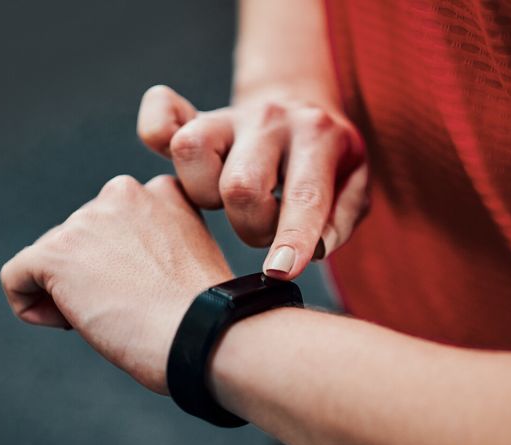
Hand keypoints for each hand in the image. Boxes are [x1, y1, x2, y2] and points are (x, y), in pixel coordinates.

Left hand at [0, 175, 233, 393]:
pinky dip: (31, 305)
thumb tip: (117, 264)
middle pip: (79, 238)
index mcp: (161, 191)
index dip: (122, 261)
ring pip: (49, 258)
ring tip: (110, 318)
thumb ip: (155, 241)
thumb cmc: (207, 315)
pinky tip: (70, 323)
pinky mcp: (56, 253)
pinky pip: (16, 276)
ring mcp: (86, 221)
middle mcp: (121, 193)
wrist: (205, 335)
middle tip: (128, 309)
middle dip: (91, 275)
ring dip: (66, 293)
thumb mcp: (190, 256)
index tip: (147, 289)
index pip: (115, 221)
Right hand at [136, 85, 368, 279]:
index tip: (279, 271)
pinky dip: (156, 135)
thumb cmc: (328, 162)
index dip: (291, 237)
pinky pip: (158, 121)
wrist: (302, 107)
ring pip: (191, 151)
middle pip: (240, 184)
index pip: (304, 195)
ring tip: (225, 201)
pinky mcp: (193, 118)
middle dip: (250, 225)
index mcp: (317, 136)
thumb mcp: (354, 186)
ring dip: (203, 194)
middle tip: (263, 227)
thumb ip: (338, 220)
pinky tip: (176, 163)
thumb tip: (313, 250)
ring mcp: (227, 116)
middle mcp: (270, 119)